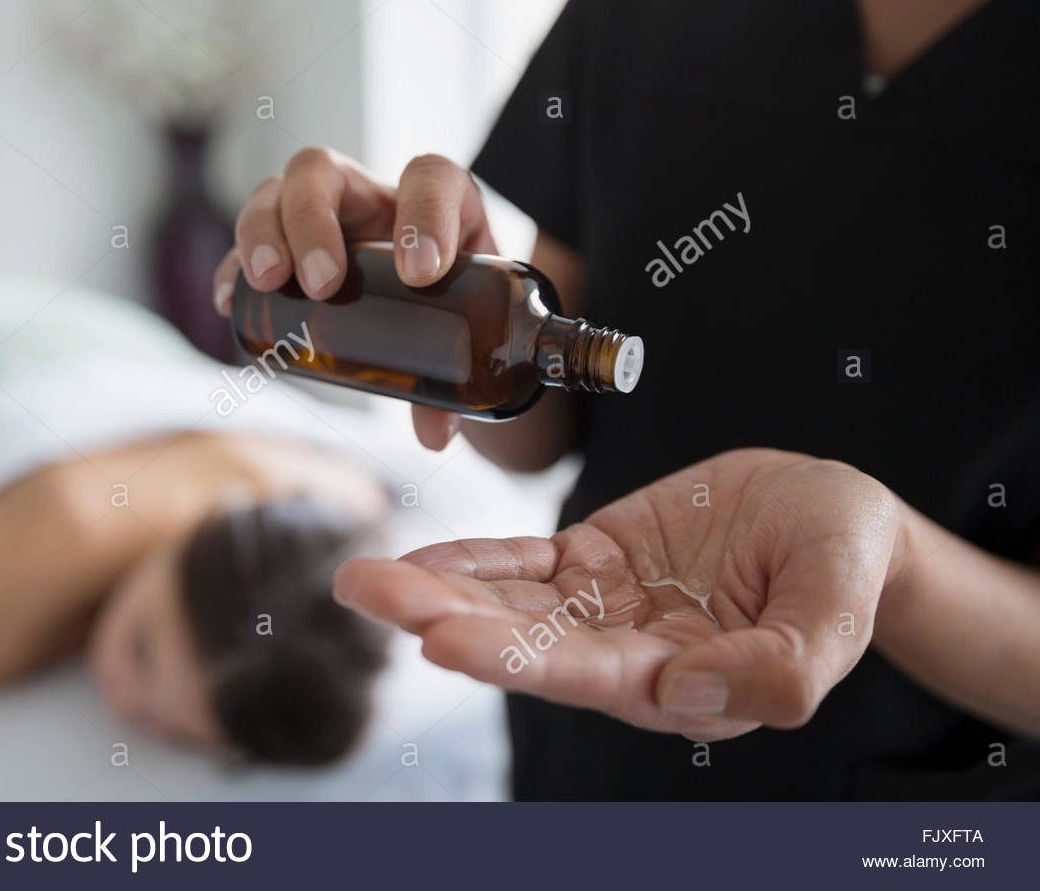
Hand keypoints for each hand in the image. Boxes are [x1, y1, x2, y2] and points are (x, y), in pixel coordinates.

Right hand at [211, 147, 498, 449]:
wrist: (442, 307)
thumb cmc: (459, 306)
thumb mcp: (470, 331)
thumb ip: (452, 376)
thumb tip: (434, 434)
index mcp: (433, 204)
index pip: (429, 177)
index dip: (426, 214)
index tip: (422, 274)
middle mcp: (369, 197)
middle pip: (323, 172)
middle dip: (314, 222)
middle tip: (324, 284)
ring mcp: (320, 216)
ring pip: (275, 193)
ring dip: (264, 235)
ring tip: (270, 283)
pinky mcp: (285, 246)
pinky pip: (245, 241)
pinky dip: (231, 267)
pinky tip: (226, 300)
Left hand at [334, 448, 906, 739]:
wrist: (831, 516)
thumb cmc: (844, 563)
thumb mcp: (838, 609)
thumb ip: (782, 666)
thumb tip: (683, 693)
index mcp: (684, 682)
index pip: (583, 674)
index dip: (510, 655)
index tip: (439, 637)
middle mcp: (628, 653)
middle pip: (523, 641)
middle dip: (442, 617)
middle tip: (368, 592)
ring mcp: (605, 605)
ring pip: (509, 601)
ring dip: (437, 587)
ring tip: (365, 576)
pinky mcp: (594, 558)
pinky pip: (524, 559)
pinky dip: (473, 555)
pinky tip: (421, 553)